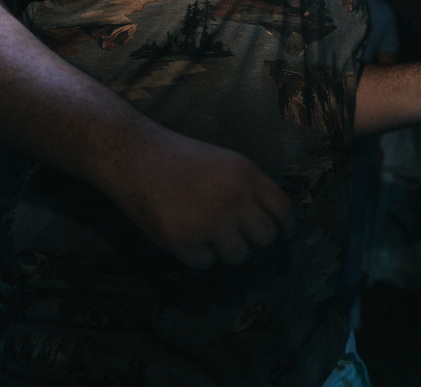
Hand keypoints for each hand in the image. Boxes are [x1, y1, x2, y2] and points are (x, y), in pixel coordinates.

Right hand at [112, 128, 292, 269]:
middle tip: (236, 234)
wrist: (135, 156)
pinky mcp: (185, 240)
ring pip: (238, 256)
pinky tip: (182, 233)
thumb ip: (248, 187)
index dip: (285, 225)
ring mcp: (209, 221)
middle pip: (265, 238)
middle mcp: (233, 199)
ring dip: (224, 250)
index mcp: (246, 174)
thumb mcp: (224, 161)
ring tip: (205, 231)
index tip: (283, 234)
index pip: (283, 209)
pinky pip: (205, 263)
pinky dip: (195, 255)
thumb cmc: (179, 158)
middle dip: (252, 239)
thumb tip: (271, 220)